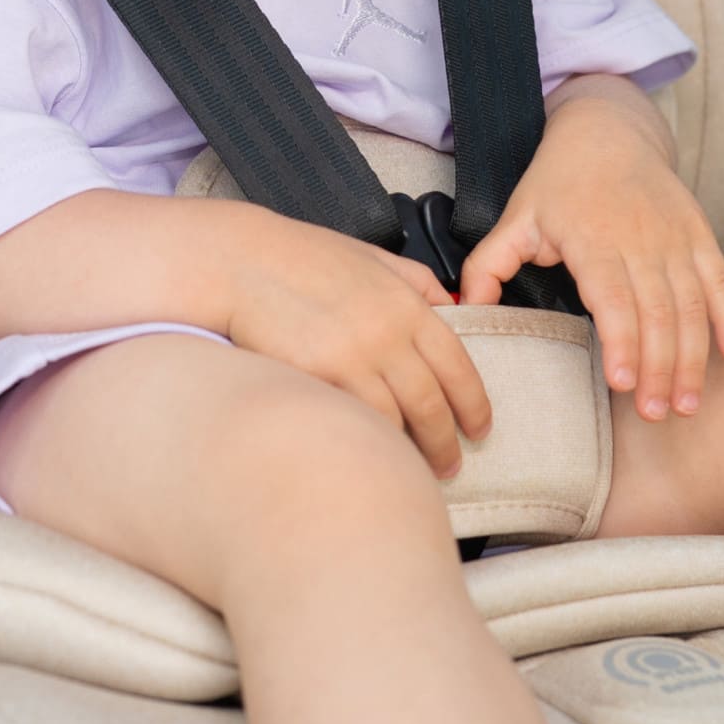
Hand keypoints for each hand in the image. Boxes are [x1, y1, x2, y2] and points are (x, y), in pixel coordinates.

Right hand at [221, 210, 492, 477]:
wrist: (244, 261)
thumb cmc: (303, 256)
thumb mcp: (373, 256)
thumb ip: (416, 282)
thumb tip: (449, 307)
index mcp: (408, 304)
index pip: (458, 366)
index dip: (474, 405)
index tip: (479, 428)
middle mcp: (388, 334)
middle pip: (431, 404)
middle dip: (445, 443)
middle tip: (450, 465)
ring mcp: (353, 359)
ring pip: (395, 421)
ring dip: (408, 451)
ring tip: (411, 467)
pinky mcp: (319, 378)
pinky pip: (355, 422)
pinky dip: (368, 440)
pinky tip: (371, 451)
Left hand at [457, 85, 723, 421]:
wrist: (608, 130)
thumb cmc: (558, 181)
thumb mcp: (515, 217)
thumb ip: (487, 266)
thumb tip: (465, 312)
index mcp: (592, 237)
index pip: (612, 297)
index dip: (620, 342)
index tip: (621, 383)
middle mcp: (640, 238)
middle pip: (657, 312)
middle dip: (659, 369)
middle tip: (656, 414)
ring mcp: (675, 236)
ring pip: (691, 305)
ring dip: (693, 358)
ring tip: (687, 403)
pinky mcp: (699, 234)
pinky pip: (719, 280)